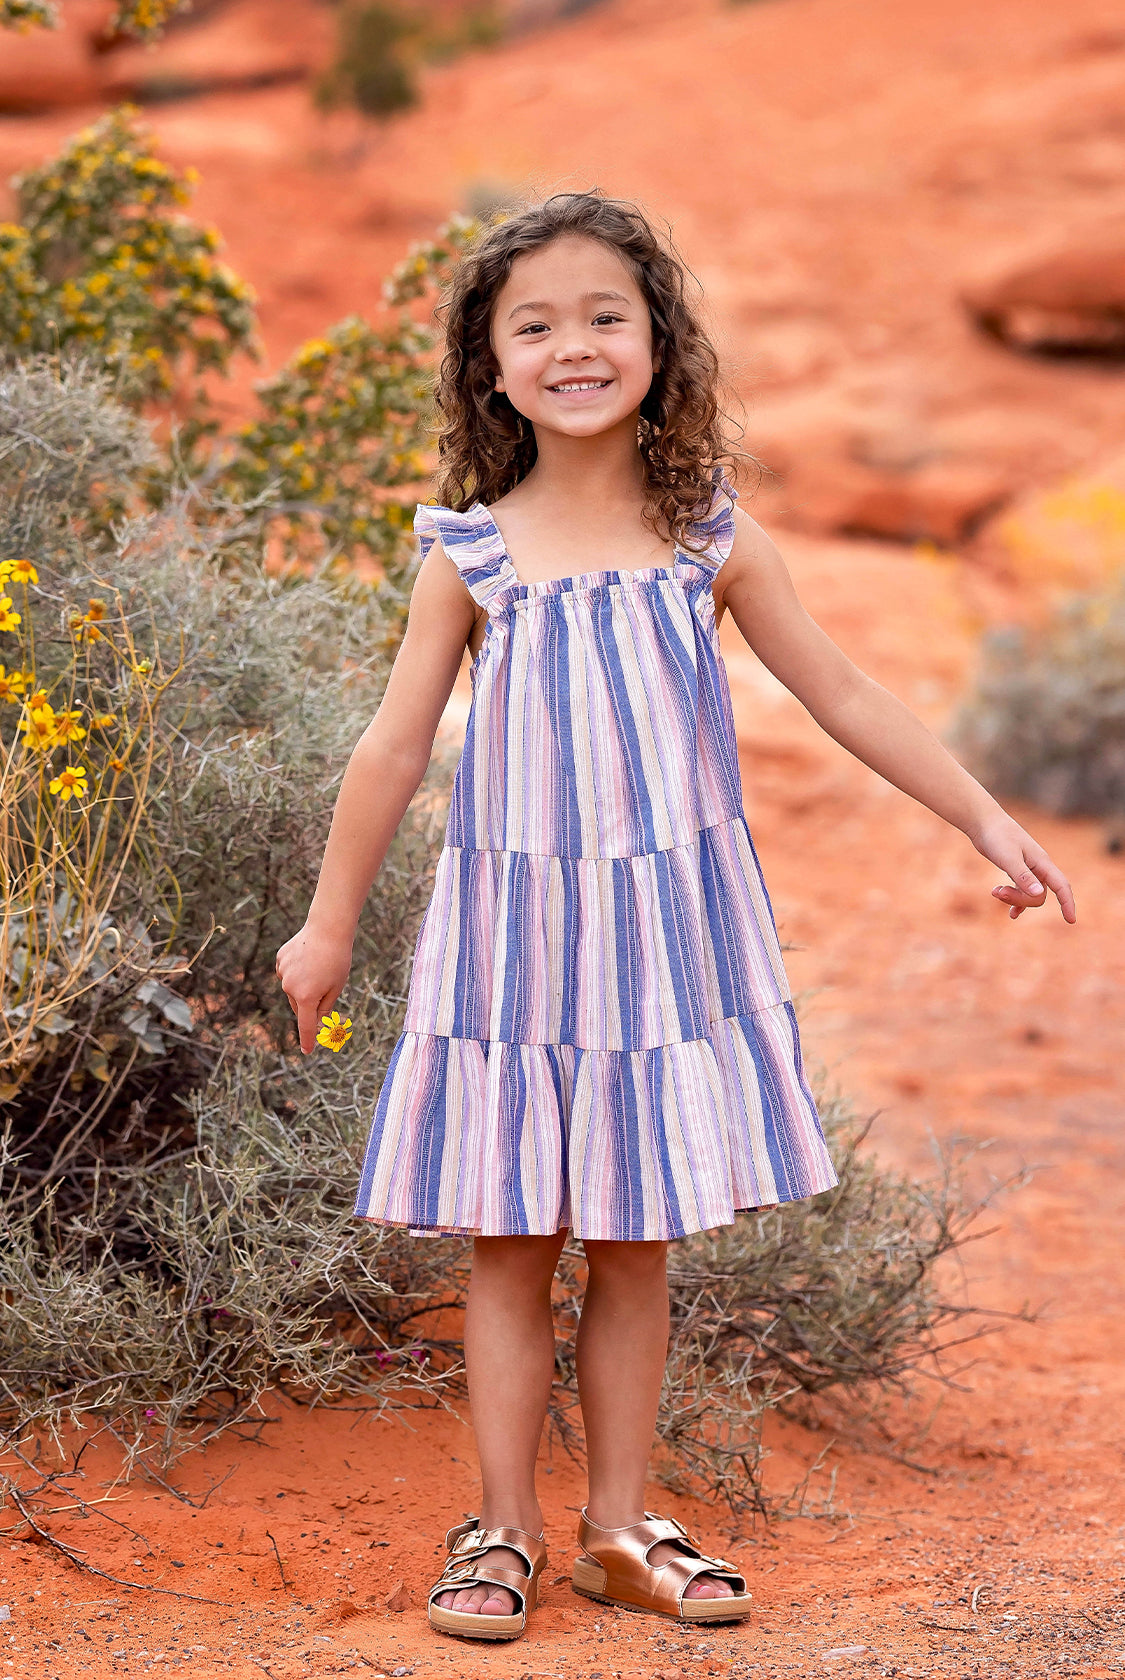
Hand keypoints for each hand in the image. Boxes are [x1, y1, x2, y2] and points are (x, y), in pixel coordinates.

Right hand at [275, 923, 353, 1052]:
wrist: (328, 928)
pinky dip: (297, 970)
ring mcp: (283, 972)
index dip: (307, 1040)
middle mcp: (290, 987)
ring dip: (304, 985)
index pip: (305, 1025)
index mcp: (306, 997)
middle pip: (300, 1006)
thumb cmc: (337, 960)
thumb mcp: (336, 987)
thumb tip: (316, 1022)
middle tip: (325, 988)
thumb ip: (324, 1007)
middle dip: (310, 1004)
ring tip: (319, 967)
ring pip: (293, 989)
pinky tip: (308, 958)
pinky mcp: (280, 959)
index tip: (307, 1051)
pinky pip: (288, 972)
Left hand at [969, 814, 1076, 922]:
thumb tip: (1039, 894)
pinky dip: (1016, 901)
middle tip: (997, 892)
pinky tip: (1011, 914)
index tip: (1071, 921)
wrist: (984, 822)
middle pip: (1039, 895)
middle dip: (1021, 900)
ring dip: (1013, 898)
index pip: (1061, 886)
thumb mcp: (1008, 858)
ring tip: (994, 892)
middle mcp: (1038, 866)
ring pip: (1029, 894)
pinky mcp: (1017, 870)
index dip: (1067, 903)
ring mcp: (1028, 869)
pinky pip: (1023, 892)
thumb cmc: (997, 837)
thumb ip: (1023, 876)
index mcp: (1041, 862)